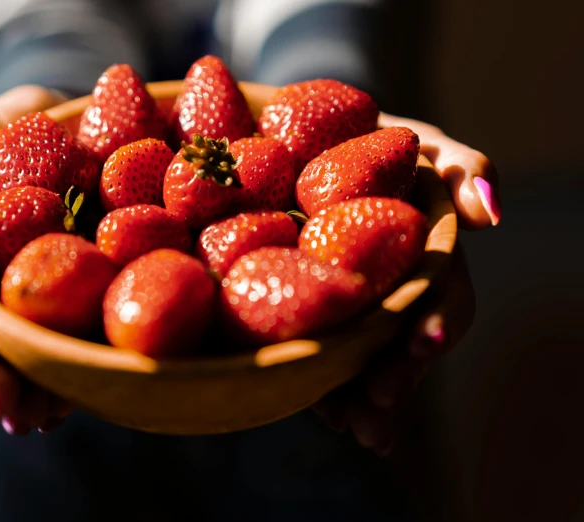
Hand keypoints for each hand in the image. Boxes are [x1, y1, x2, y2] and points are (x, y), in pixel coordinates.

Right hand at [0, 85, 72, 433]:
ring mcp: (24, 299)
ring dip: (23, 394)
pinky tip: (71, 399)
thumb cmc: (16, 126)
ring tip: (39, 420)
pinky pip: (58, 347)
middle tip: (4, 411)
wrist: (76, 131)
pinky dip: (62, 376)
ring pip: (14, 358)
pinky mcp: (65, 305)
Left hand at [311, 112, 501, 455]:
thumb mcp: (421, 147)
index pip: (442, 300)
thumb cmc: (374, 142)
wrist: (301, 142)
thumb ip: (463, 169)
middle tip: (377, 404)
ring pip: (363, 360)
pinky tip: (319, 407)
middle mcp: (395, 290)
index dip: (437, 323)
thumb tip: (491, 214)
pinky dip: (320, 380)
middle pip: (401, 343)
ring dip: (360, 397)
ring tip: (349, 424)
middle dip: (395, 377)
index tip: (423, 341)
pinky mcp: (310, 308)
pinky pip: (319, 350)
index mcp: (427, 261)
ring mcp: (353, 305)